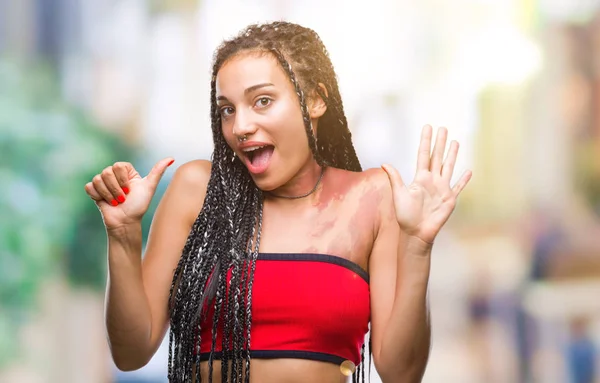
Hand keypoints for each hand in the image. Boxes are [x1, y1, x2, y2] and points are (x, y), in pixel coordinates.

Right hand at [84, 158, 174, 229]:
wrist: (125, 222)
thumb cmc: (138, 206)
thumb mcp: (149, 187)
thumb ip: (158, 171)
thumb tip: (171, 158)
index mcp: (126, 172)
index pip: (118, 165)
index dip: (123, 179)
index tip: (129, 190)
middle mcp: (114, 175)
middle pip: (107, 172)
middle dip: (116, 189)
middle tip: (123, 199)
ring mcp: (103, 182)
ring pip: (98, 179)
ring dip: (108, 194)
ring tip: (116, 202)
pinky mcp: (94, 191)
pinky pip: (90, 186)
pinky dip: (98, 196)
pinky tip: (105, 202)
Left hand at [382, 125, 470, 243]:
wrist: (416, 232)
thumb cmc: (405, 216)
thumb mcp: (399, 194)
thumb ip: (395, 178)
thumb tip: (384, 164)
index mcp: (420, 178)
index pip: (424, 155)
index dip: (426, 141)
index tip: (428, 127)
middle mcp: (432, 180)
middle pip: (437, 157)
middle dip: (440, 143)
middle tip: (443, 128)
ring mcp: (442, 188)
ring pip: (449, 167)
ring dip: (452, 155)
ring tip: (456, 141)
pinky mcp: (450, 199)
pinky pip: (459, 187)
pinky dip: (464, 180)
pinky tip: (469, 171)